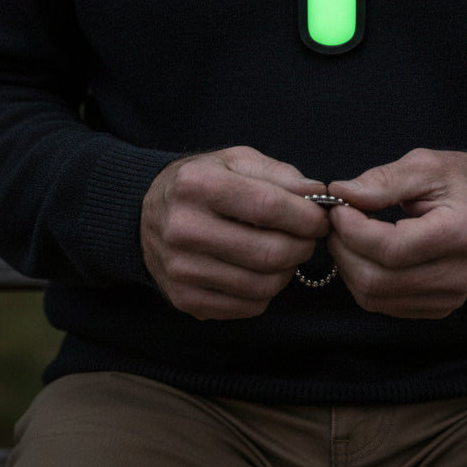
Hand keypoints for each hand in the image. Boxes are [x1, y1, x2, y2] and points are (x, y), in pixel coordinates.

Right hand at [141, 146, 328, 319]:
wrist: (144, 215)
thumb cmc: (201, 182)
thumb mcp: (234, 161)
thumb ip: (279, 174)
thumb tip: (317, 193)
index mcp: (197, 185)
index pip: (268, 207)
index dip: (306, 216)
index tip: (322, 217)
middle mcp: (183, 229)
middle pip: (269, 252)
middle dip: (303, 246)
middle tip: (309, 237)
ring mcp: (182, 270)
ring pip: (263, 285)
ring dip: (289, 270)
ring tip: (286, 251)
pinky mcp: (185, 300)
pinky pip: (249, 306)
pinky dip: (268, 290)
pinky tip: (262, 270)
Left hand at [328, 149, 466, 318]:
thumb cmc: (460, 182)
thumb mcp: (425, 165)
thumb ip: (382, 181)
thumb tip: (340, 193)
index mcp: (460, 233)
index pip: (391, 248)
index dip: (353, 230)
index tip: (338, 206)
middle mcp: (457, 275)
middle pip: (377, 279)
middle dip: (344, 248)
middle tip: (336, 219)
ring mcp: (448, 297)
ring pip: (374, 296)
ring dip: (348, 265)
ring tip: (347, 233)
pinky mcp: (437, 307)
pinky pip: (382, 304)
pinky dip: (362, 278)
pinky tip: (364, 252)